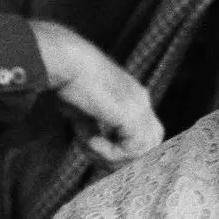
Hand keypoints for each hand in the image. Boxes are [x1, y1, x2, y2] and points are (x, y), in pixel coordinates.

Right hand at [28, 20, 162, 164]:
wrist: (66, 61)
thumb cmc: (68, 81)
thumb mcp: (84, 110)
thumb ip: (94, 127)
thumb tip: (93, 144)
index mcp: (134, 97)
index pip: (145, 132)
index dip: (124, 148)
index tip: (95, 150)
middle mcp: (142, 101)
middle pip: (152, 142)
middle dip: (125, 157)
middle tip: (95, 155)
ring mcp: (139, 106)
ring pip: (145, 149)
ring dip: (115, 157)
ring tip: (90, 147)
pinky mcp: (132, 113)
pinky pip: (132, 149)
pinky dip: (109, 152)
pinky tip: (90, 141)